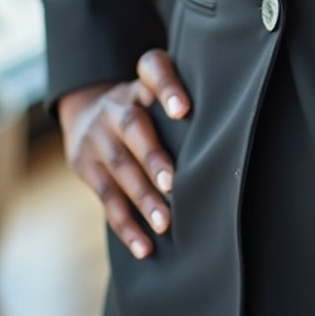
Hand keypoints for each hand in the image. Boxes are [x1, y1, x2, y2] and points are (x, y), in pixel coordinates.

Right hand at [56, 48, 191, 260]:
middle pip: (133, 126)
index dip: (167, 87)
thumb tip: (230, 124)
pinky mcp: (84, 166)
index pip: (152, 69)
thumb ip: (184, 98)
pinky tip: (144, 245)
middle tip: (174, 184)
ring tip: (165, 223)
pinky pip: (106, 198)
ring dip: (142, 198)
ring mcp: (97, 136)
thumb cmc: (144, 105)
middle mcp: (116, 105)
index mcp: (140, 82)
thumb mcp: (156, 91)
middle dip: (153, 157)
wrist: (87, 112)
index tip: (184, 110)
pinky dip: (126, 225)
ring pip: (119, 167)